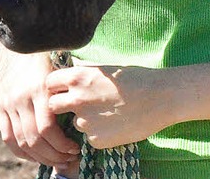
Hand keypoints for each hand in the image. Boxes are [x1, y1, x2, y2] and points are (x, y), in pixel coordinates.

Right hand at [0, 25, 80, 170]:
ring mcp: (8, 104)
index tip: (76, 147)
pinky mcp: (0, 107)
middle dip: (54, 155)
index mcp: (39, 87)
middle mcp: (21, 98)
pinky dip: (21, 152)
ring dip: (40, 157)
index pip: (47, 127)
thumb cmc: (40, 50)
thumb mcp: (57, 60)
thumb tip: (93, 91)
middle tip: (70, 159)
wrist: (9, 40)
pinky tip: (35, 156)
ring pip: (22, 142)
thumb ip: (69, 79)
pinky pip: (8, 138)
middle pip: (35, 140)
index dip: (62, 144)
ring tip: (57, 161)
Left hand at [47, 64, 170, 149]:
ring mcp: (85, 122)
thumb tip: (68, 71)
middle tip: (77, 104)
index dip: (56, 86)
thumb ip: (83, 72)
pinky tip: (114, 123)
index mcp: (78, 77)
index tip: (63, 88)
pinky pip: (89, 136)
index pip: (49, 83)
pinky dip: (97, 132)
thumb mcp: (104, 69)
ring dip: (82, 119)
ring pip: (73, 122)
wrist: (159, 98)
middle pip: (52, 105)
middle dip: (61, 105)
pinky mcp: (96, 140)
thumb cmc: (134, 78)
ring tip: (105, 112)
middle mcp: (77, 99)